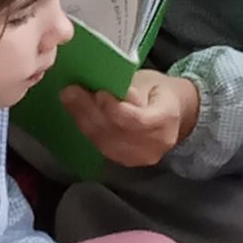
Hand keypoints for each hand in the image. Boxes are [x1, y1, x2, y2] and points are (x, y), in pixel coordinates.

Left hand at [60, 70, 200, 167]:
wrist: (174, 115)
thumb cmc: (159, 92)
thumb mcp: (149, 81)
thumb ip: (130, 88)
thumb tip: (106, 90)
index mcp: (167, 119)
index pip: (137, 121)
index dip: (115, 110)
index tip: (98, 93)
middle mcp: (156, 144)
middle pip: (116, 132)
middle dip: (89, 112)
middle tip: (69, 92)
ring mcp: (141, 157)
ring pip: (105, 141)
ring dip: (83, 119)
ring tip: (68, 98)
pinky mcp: (126, 161)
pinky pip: (102, 146)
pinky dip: (87, 128)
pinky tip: (76, 112)